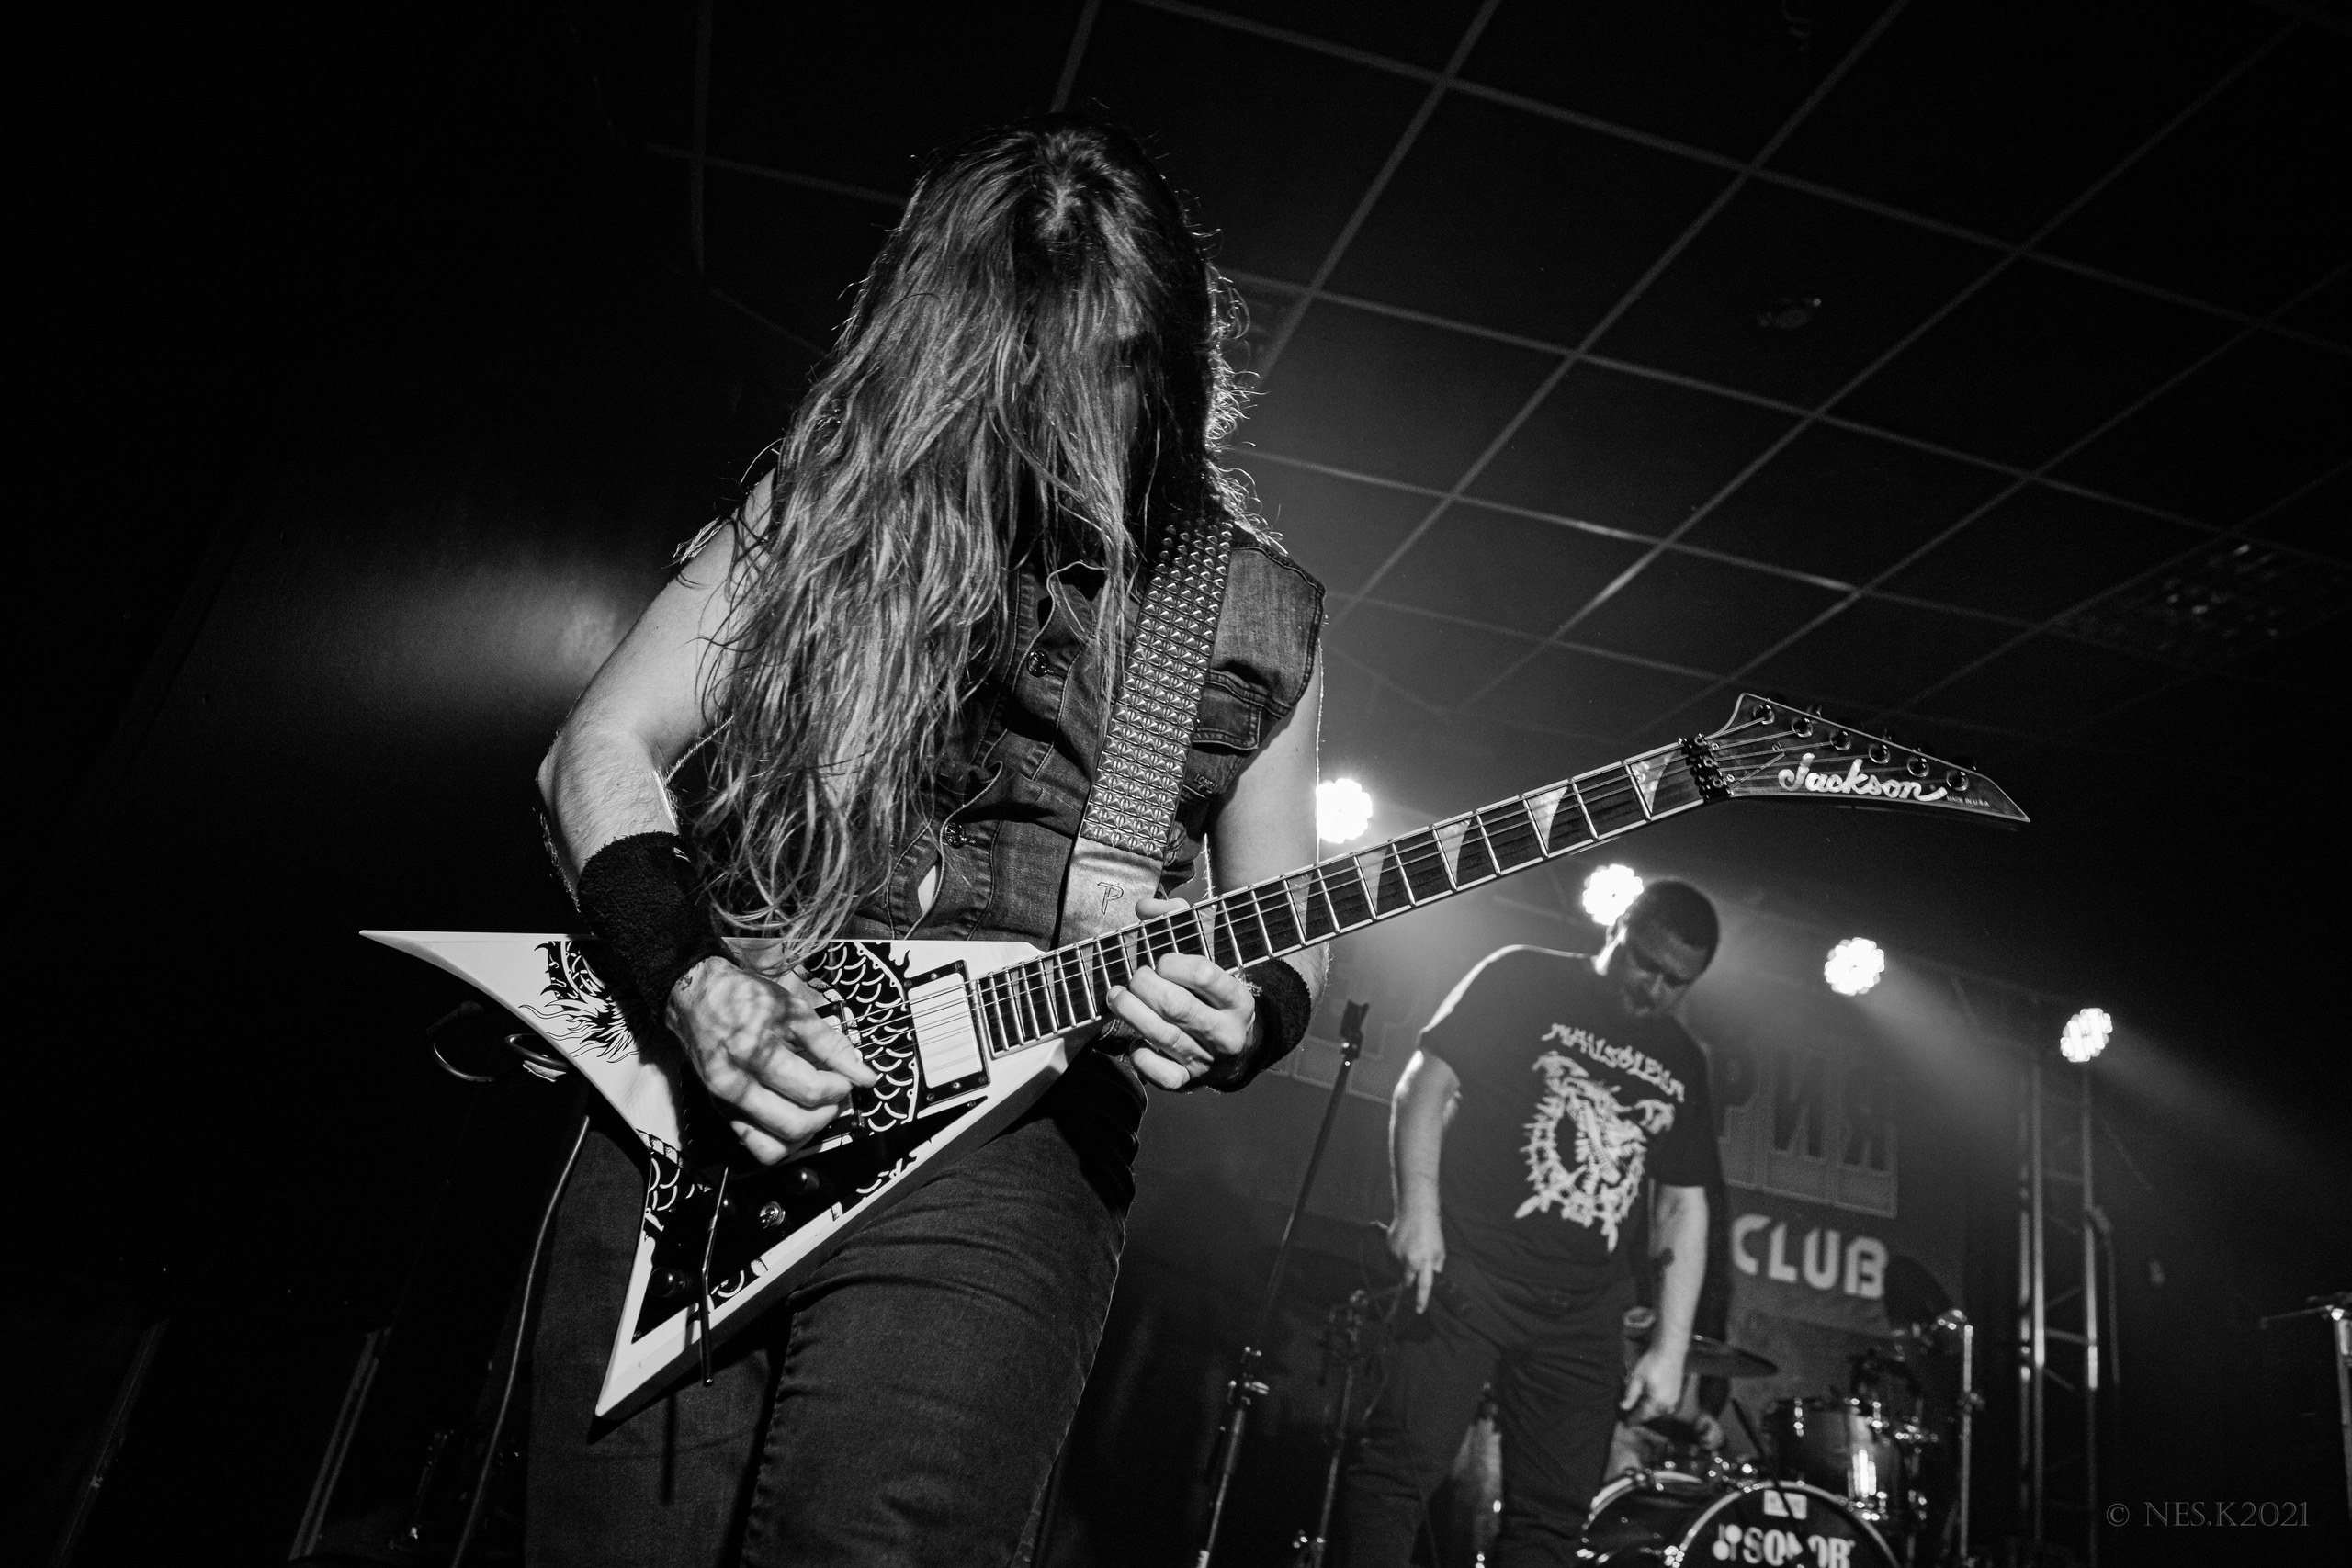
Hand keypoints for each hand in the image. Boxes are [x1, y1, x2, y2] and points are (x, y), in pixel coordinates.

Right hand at [666, 957, 880, 1163]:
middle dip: (827, 1112)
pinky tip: (794, 1116)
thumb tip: (865, 1076)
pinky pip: (756, 1147)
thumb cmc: (746, 998)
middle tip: (836, 1093)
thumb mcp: (794, 1009)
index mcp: (754, 1053)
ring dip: (806, 1133)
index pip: (810, 1090)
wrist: (697, 999)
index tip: (847, 1077)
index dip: (840, 1087)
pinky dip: (782, 1141)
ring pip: (775, 1146)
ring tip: (816, 1107)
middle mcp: (736, 1085)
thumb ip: (831, 1045)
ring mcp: (725, 1104)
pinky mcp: (721, 1113)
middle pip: (795, 1124)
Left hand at [1105, 896, 1258, 1091]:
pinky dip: (1140, 1056)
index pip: (1204, 975)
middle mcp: (1226, 1032)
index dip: (1173, 963)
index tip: (1162, 961)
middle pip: (1176, 1006)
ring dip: (1130, 1012)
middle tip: (1135, 977)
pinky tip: (1136, 1040)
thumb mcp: (1209, 955)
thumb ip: (1178, 921)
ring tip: (1117, 996)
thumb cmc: (1213, 995)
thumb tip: (1145, 907)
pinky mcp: (1188, 1081)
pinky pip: (1160, 1074)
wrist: (1237, 1050)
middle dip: (1144, 986)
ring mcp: (1207, 1060)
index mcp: (1238, 999)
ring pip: (1162, 1036)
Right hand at [1388, 1204, 1445, 1313]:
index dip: (1421, 1299)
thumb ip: (1435, 1268)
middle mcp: (1410, 1259)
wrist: (1415, 1212)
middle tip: (1413, 1271)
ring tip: (1411, 1251)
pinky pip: (1391, 1261)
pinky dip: (1396, 1258)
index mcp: (1425, 1260)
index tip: (1419, 1311)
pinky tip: (1403, 1246)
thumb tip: (1430, 1282)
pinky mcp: (1388, 1248)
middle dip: (1409, 1282)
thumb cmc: (1431, 1233)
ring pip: (1398, 1271)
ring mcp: (1397, 1254)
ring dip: (1403, 1268)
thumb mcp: (1439, 1251)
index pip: (1424, 1285)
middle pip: (1407, 1281)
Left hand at [1619, 1343, 1687, 1424]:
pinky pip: (1663, 1405)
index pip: (1642, 1416)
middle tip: (1628, 1415)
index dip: (1632, 1420)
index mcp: (1657, 1403)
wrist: (1669, 1352)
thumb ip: (1630, 1395)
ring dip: (1647, 1410)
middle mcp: (1667, 1405)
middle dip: (1639, 1415)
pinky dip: (1654, 1404)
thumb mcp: (1636, 1379)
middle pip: (1650, 1415)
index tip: (1625, 1424)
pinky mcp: (1676, 1394)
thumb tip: (1623, 1408)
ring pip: (1657, 1410)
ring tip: (1636, 1407)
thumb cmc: (1651, 1363)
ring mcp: (1673, 1400)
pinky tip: (1647, 1399)